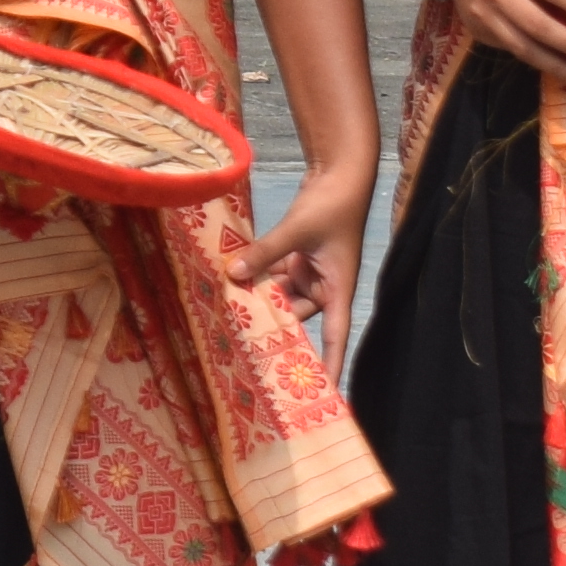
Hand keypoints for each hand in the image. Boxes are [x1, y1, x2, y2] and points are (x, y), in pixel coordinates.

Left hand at [236, 164, 372, 365]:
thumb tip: (233, 274)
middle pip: (297, 316)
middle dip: (273, 326)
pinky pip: (274, 276)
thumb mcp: (296, 230)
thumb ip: (265, 253)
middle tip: (241, 347)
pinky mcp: (297, 259)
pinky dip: (256, 278)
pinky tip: (230, 282)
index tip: (322, 392)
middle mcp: (326, 287)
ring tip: (226, 315)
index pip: (335, 336)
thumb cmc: (330, 205)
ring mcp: (310, 273)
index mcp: (339, 289)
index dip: (329, 364)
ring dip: (258, 300)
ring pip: (281, 296)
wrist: (338, 173)